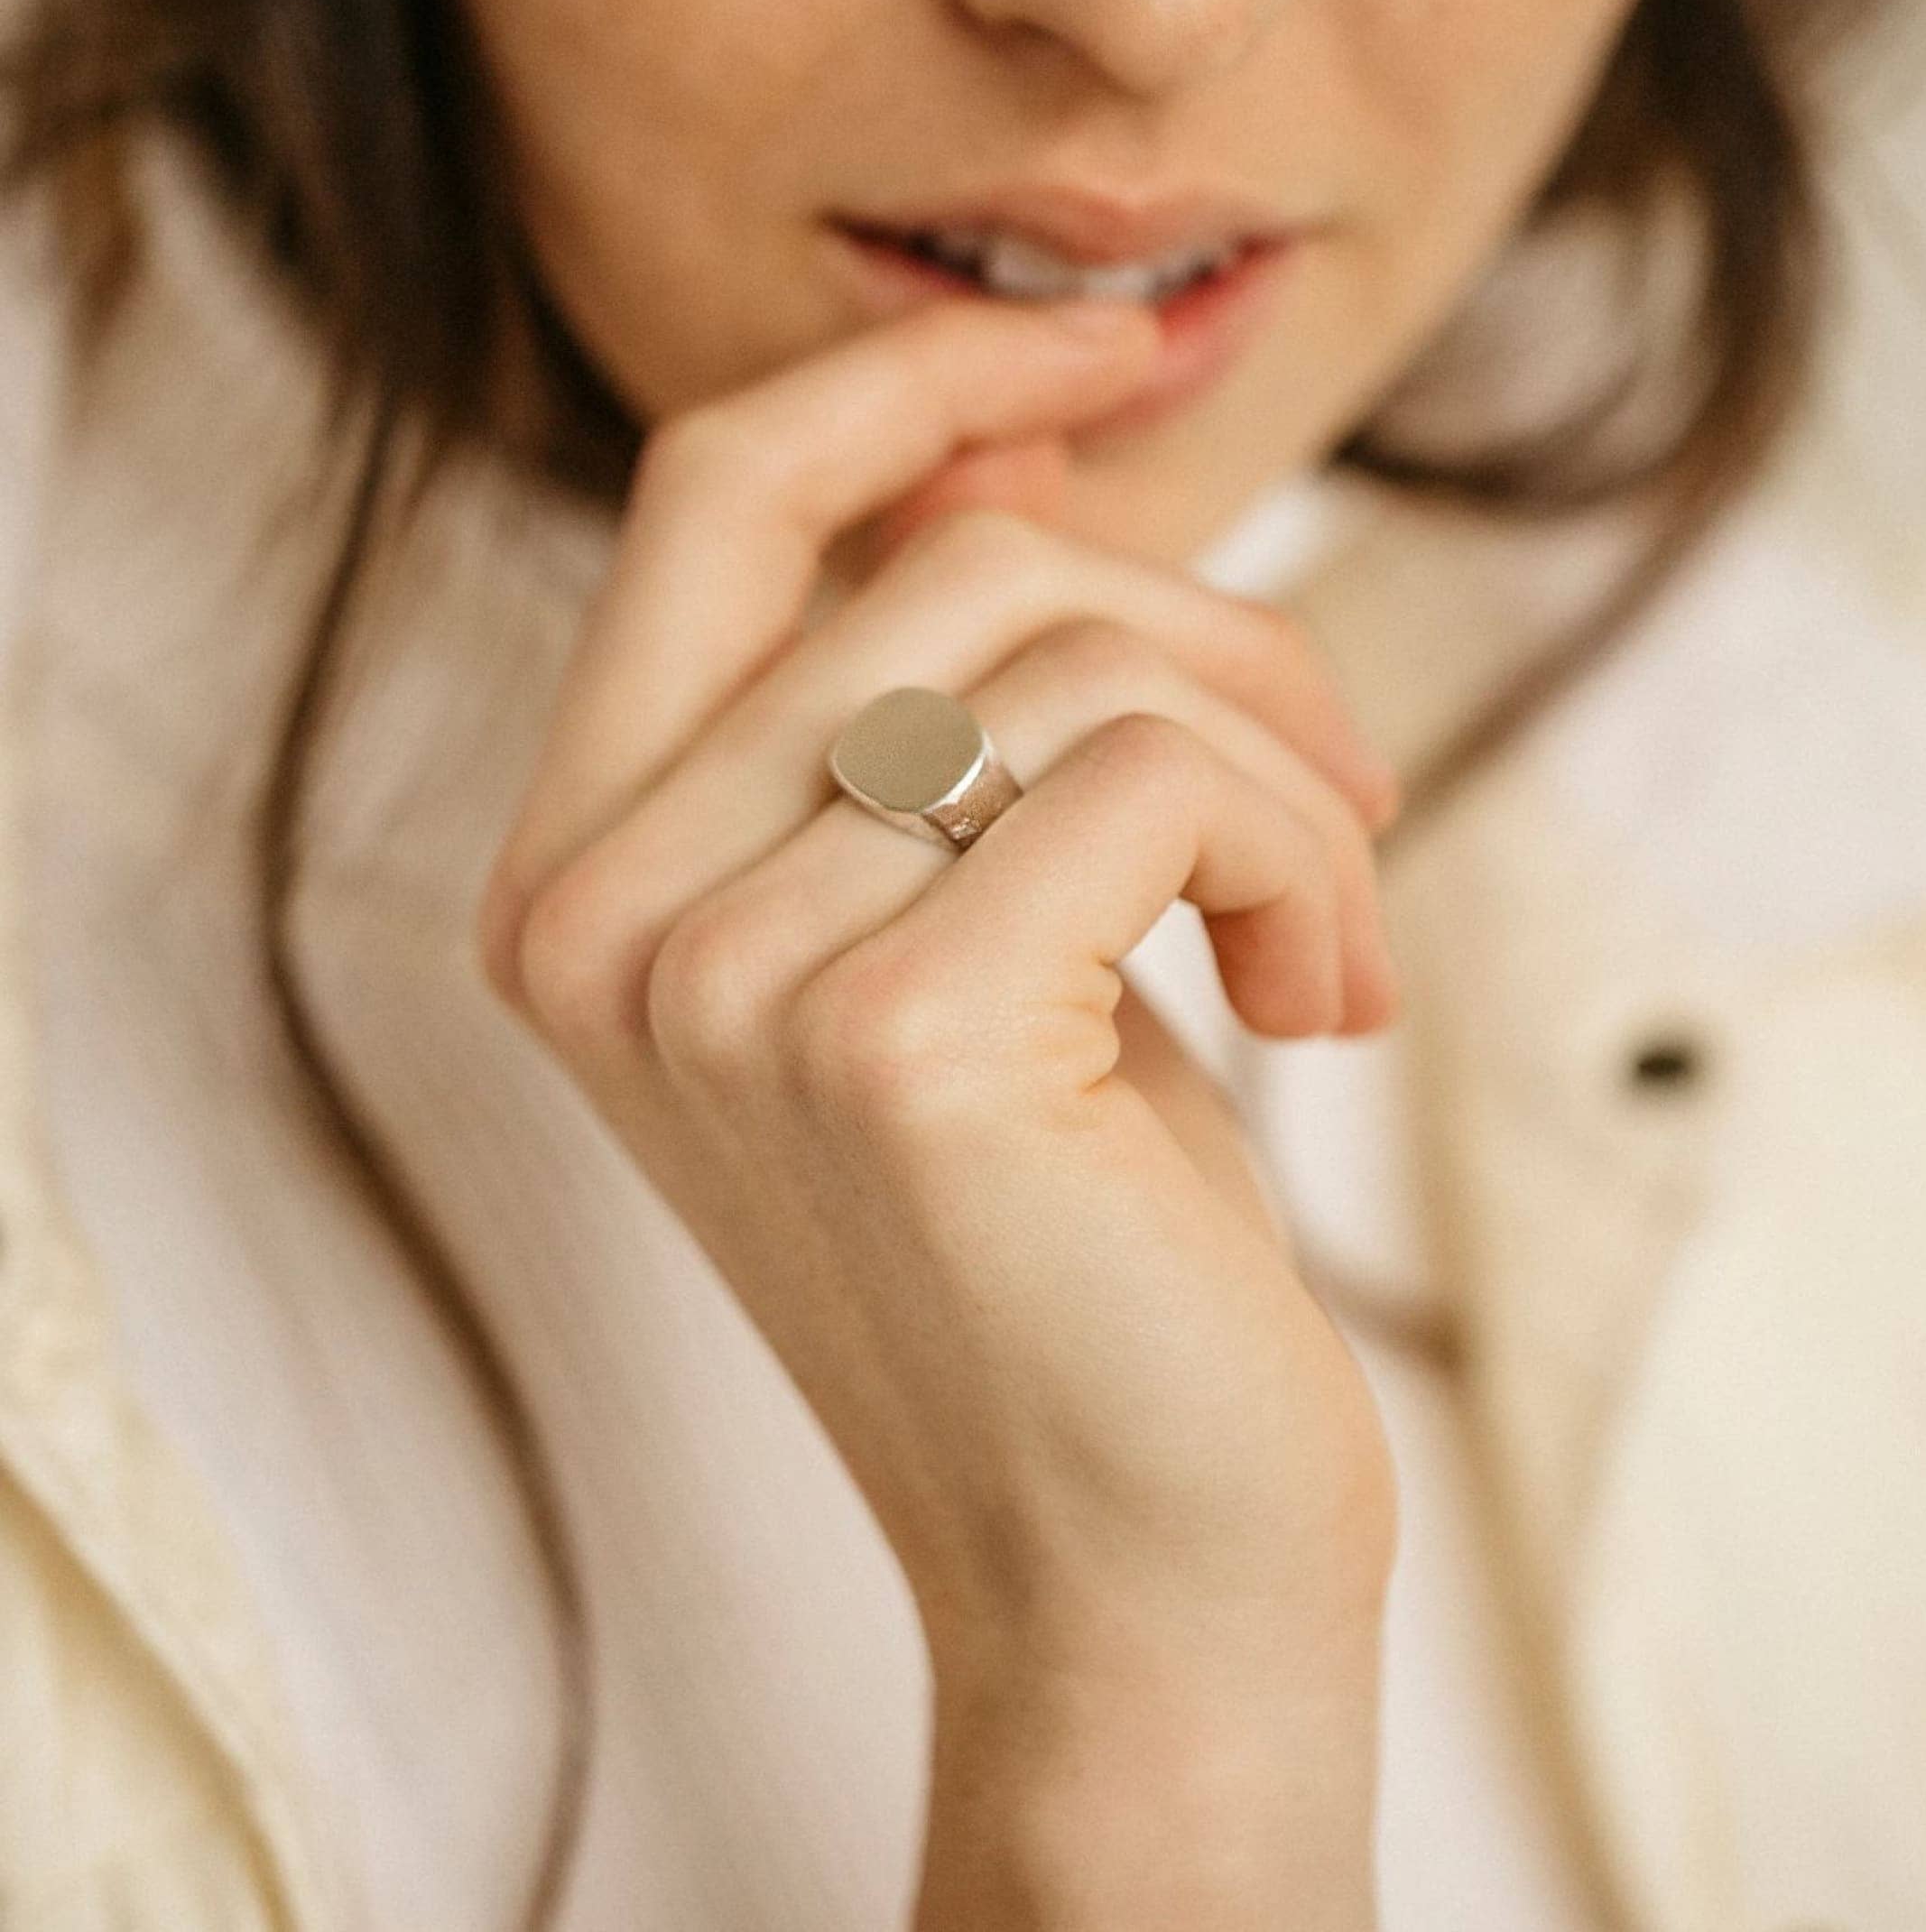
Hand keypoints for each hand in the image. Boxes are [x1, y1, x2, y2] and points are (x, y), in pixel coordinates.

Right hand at [479, 293, 1397, 1924]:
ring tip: (1333, 930)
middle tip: (1336, 792)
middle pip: (949, 560)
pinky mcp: (892, 1042)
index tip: (1121, 350)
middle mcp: (599, 919)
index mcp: (582, 879)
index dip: (920, 372)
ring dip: (1277, 760)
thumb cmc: (1077, 1251)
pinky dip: (1303, 851)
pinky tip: (1328, 999)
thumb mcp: (984, 924)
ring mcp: (716, 980)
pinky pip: (1160, 774)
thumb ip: (947, 686)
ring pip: (1069, 651)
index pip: (715, 492)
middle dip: (1208, 631)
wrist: (1130, 1582)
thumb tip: (1011, 429)